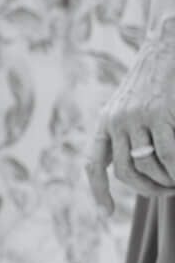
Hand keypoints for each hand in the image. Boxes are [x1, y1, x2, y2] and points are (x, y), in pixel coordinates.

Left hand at [93, 18, 174, 206]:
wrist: (163, 50)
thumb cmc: (150, 84)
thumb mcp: (127, 107)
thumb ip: (123, 134)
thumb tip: (128, 167)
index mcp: (105, 122)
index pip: (94, 163)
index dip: (98, 190)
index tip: (106, 212)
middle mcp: (115, 121)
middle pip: (126, 172)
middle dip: (146, 190)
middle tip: (166, 192)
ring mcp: (137, 118)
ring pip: (148, 166)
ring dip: (165, 181)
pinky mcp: (160, 114)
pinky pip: (168, 154)